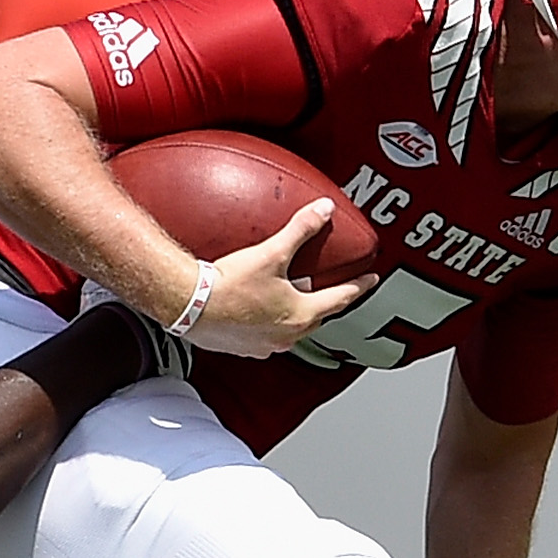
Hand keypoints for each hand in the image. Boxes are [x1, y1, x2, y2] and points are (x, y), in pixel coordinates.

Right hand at [163, 199, 374, 358]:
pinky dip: (267, 324)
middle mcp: (286, 334)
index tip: (370, 280)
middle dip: (325, 303)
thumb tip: (324, 210)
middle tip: (330, 290)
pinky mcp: (240, 347)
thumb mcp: (271, 252)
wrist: (187, 304)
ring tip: (291, 300)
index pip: (341, 298)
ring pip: (290, 330)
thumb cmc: (228, 284)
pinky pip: (264, 337)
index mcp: (301, 313)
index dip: (358, 286)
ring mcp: (263, 344)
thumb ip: (301, 230)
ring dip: (294, 315)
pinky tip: (257, 313)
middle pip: (317, 317)